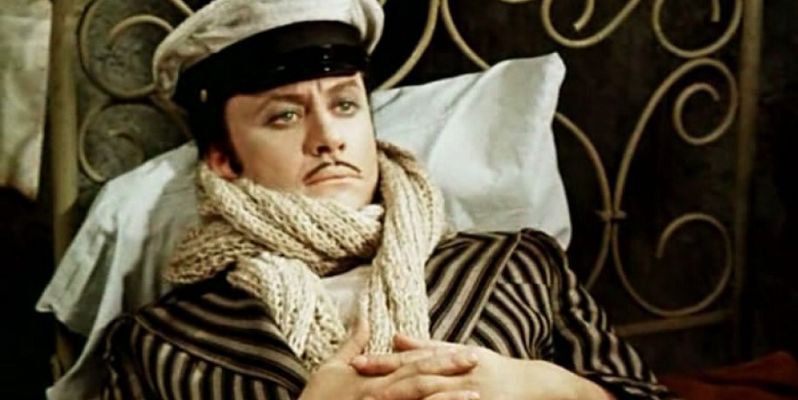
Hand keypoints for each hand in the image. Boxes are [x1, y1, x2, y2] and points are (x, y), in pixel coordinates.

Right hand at [299, 320, 480, 399]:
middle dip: (450, 369)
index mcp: (373, 377)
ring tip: (476, 395)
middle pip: (420, 378)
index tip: (466, 351)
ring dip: (448, 399)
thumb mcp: (331, 367)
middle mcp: (380, 392)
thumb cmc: (316, 398)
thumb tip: (364, 316)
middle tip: (477, 361)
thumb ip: (352, 343)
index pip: (412, 362)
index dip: (440, 355)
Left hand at [351, 335, 614, 399]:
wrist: (537, 385)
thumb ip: (428, 347)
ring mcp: (472, 392)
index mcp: (453, 358)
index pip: (411, 360)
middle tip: (360, 390)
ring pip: (433, 397)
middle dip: (388, 383)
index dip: (383, 362)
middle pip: (418, 378)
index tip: (356, 363)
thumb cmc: (496, 370)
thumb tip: (395, 336)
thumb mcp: (463, 353)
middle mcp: (459, 373)